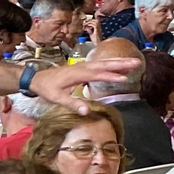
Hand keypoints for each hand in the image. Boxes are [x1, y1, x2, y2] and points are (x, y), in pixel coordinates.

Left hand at [24, 56, 140, 105]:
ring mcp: (83, 66)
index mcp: (76, 74)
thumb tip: (86, 111)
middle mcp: (81, 67)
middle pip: (104, 64)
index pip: (97, 74)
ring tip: (134, 63)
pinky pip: (100, 65)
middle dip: (121, 64)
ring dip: (119, 62)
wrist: (37, 78)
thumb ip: (72, 103)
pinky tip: (121, 67)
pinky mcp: (83, 68)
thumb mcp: (56, 98)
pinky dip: (112, 65)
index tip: (124, 78)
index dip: (110, 76)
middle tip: (137, 63)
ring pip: (104, 63)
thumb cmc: (47, 88)